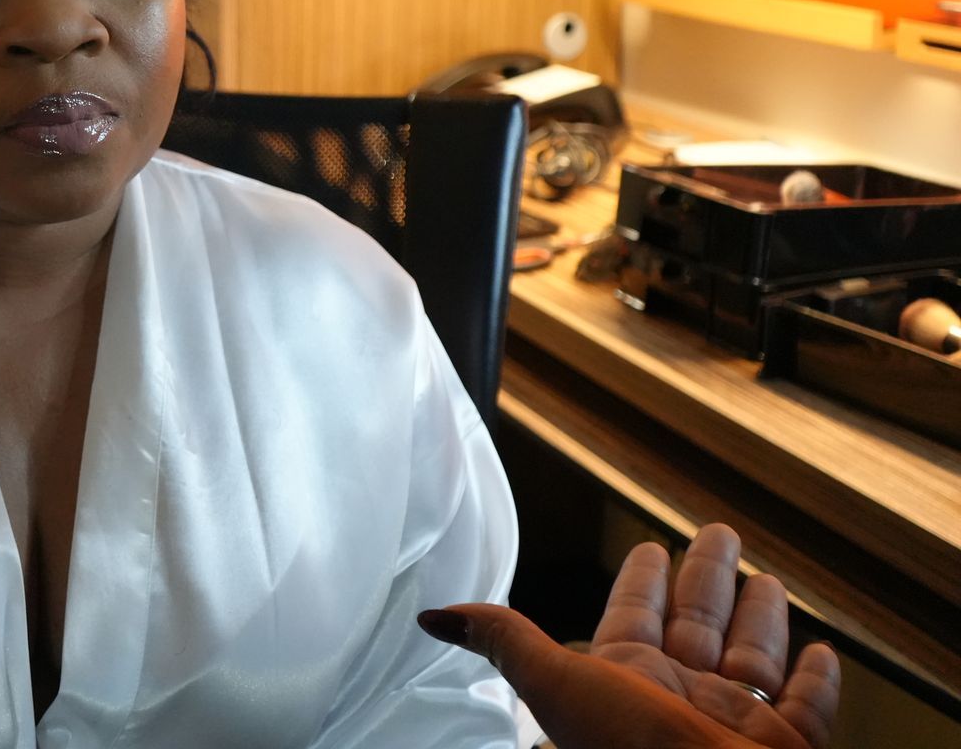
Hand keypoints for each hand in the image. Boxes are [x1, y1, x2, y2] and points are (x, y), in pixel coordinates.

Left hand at [418, 524, 839, 748]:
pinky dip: (817, 680)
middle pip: (698, 622)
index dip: (643, 579)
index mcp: (628, 680)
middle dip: (707, 578)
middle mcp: (683, 698)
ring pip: (754, 658)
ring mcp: (737, 724)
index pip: (635, 615)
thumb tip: (434, 616)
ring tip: (769, 579)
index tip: (650, 546)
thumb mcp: (557, 685)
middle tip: (718, 531)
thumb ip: (505, 643)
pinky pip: (808, 709)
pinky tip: (821, 650)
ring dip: (761, 618)